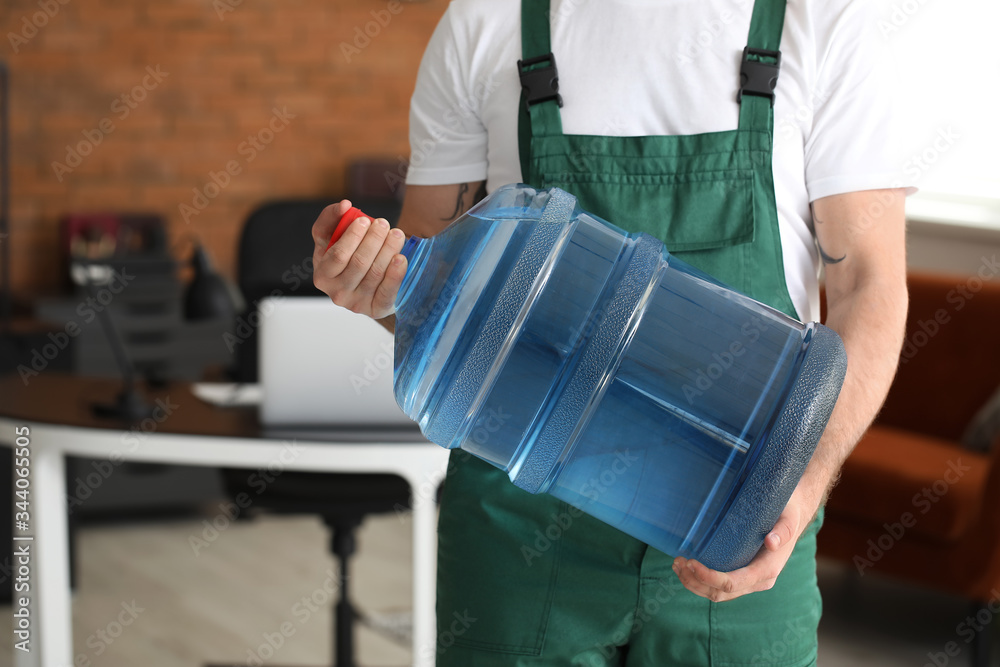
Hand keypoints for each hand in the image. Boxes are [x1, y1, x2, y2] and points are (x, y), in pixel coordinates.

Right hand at [311, 199, 407, 318]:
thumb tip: (344, 205)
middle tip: (383, 224)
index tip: (365, 220)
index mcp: (322, 275)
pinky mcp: (376, 309)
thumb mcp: (332, 238)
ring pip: (375, 273)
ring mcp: (357, 304)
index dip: (352, 237)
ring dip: (388, 250)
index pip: (338, 255)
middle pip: (359, 263)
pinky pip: (387, 292)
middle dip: (374, 240)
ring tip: (396, 234)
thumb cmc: (348, 256)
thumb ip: (332, 218)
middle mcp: (337, 293)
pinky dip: (395, 274)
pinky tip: (401, 258)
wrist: (367, 282)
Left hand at [671, 479, 821, 601]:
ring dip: (694, 583)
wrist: (792, 515)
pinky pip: (719, 586)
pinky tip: (686, 566)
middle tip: (677, 561)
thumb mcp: (788, 517)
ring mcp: (750, 581)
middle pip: (721, 593)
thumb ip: (783, 530)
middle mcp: (759, 580)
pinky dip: (700, 580)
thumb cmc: (787, 513)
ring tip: (676, 565)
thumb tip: (772, 542)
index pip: (732, 583)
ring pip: (718, 594)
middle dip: (695, 581)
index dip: (709, 577)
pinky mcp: (742, 575)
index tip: (690, 562)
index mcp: (767, 569)